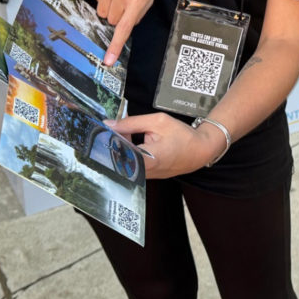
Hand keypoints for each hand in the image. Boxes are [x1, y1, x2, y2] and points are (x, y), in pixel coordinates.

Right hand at [90, 0, 155, 63]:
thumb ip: (139, 13)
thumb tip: (125, 29)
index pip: (125, 27)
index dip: (115, 45)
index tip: (108, 60)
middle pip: (112, 21)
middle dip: (118, 16)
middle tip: (125, 1)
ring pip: (103, 13)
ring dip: (110, 7)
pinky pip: (97, 1)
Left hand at [106, 113, 220, 179]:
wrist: (200, 151)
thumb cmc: (182, 136)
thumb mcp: (157, 121)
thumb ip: (131, 122)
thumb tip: (109, 124)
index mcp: (147, 159)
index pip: (116, 155)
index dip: (105, 143)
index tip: (98, 132)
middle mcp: (144, 172)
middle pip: (117, 158)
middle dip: (113, 141)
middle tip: (113, 126)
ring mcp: (145, 177)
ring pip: (123, 161)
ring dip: (120, 146)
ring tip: (124, 131)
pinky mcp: (147, 176)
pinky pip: (131, 163)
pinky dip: (128, 151)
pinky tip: (131, 139)